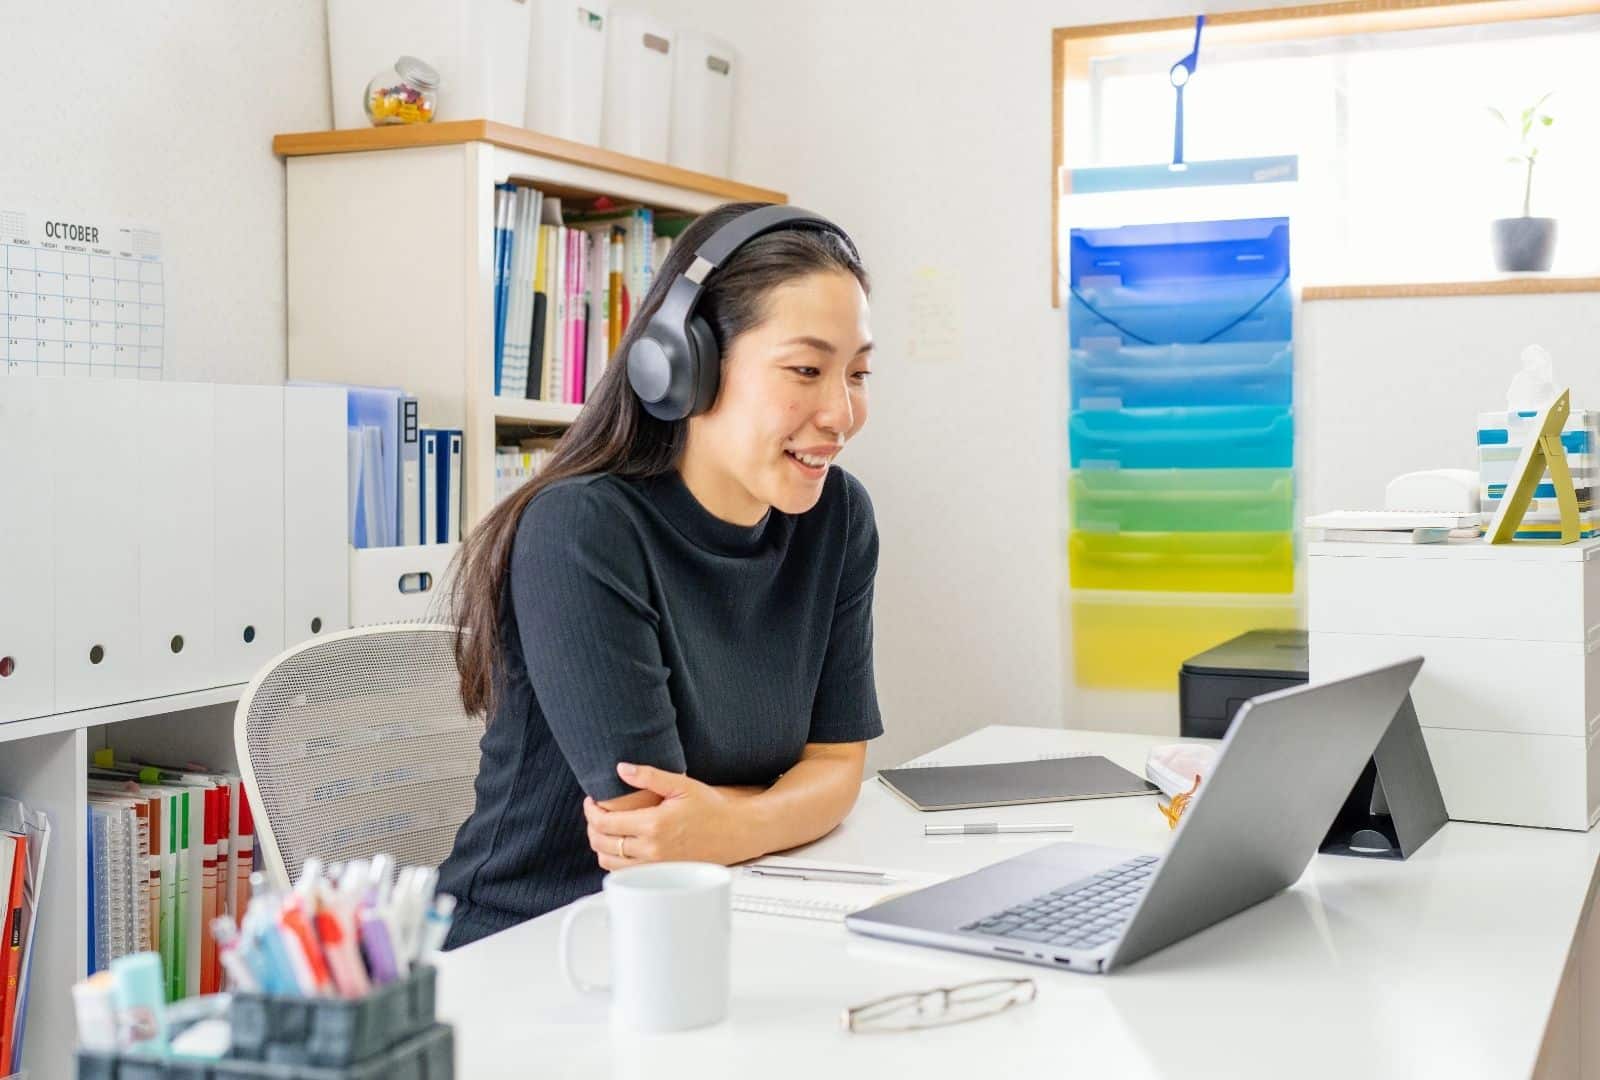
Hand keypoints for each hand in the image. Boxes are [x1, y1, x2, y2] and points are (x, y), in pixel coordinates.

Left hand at [584, 762, 755, 870]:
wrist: (735, 832)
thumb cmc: (712, 808)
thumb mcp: (681, 784)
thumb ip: (648, 776)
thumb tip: (621, 768)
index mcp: (654, 825)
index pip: (605, 823)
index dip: (591, 811)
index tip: (592, 801)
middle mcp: (652, 849)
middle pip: (602, 843)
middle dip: (592, 827)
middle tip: (595, 813)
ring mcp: (656, 866)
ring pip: (610, 862)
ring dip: (600, 845)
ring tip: (604, 829)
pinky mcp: (661, 874)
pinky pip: (625, 872)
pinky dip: (614, 860)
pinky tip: (620, 845)